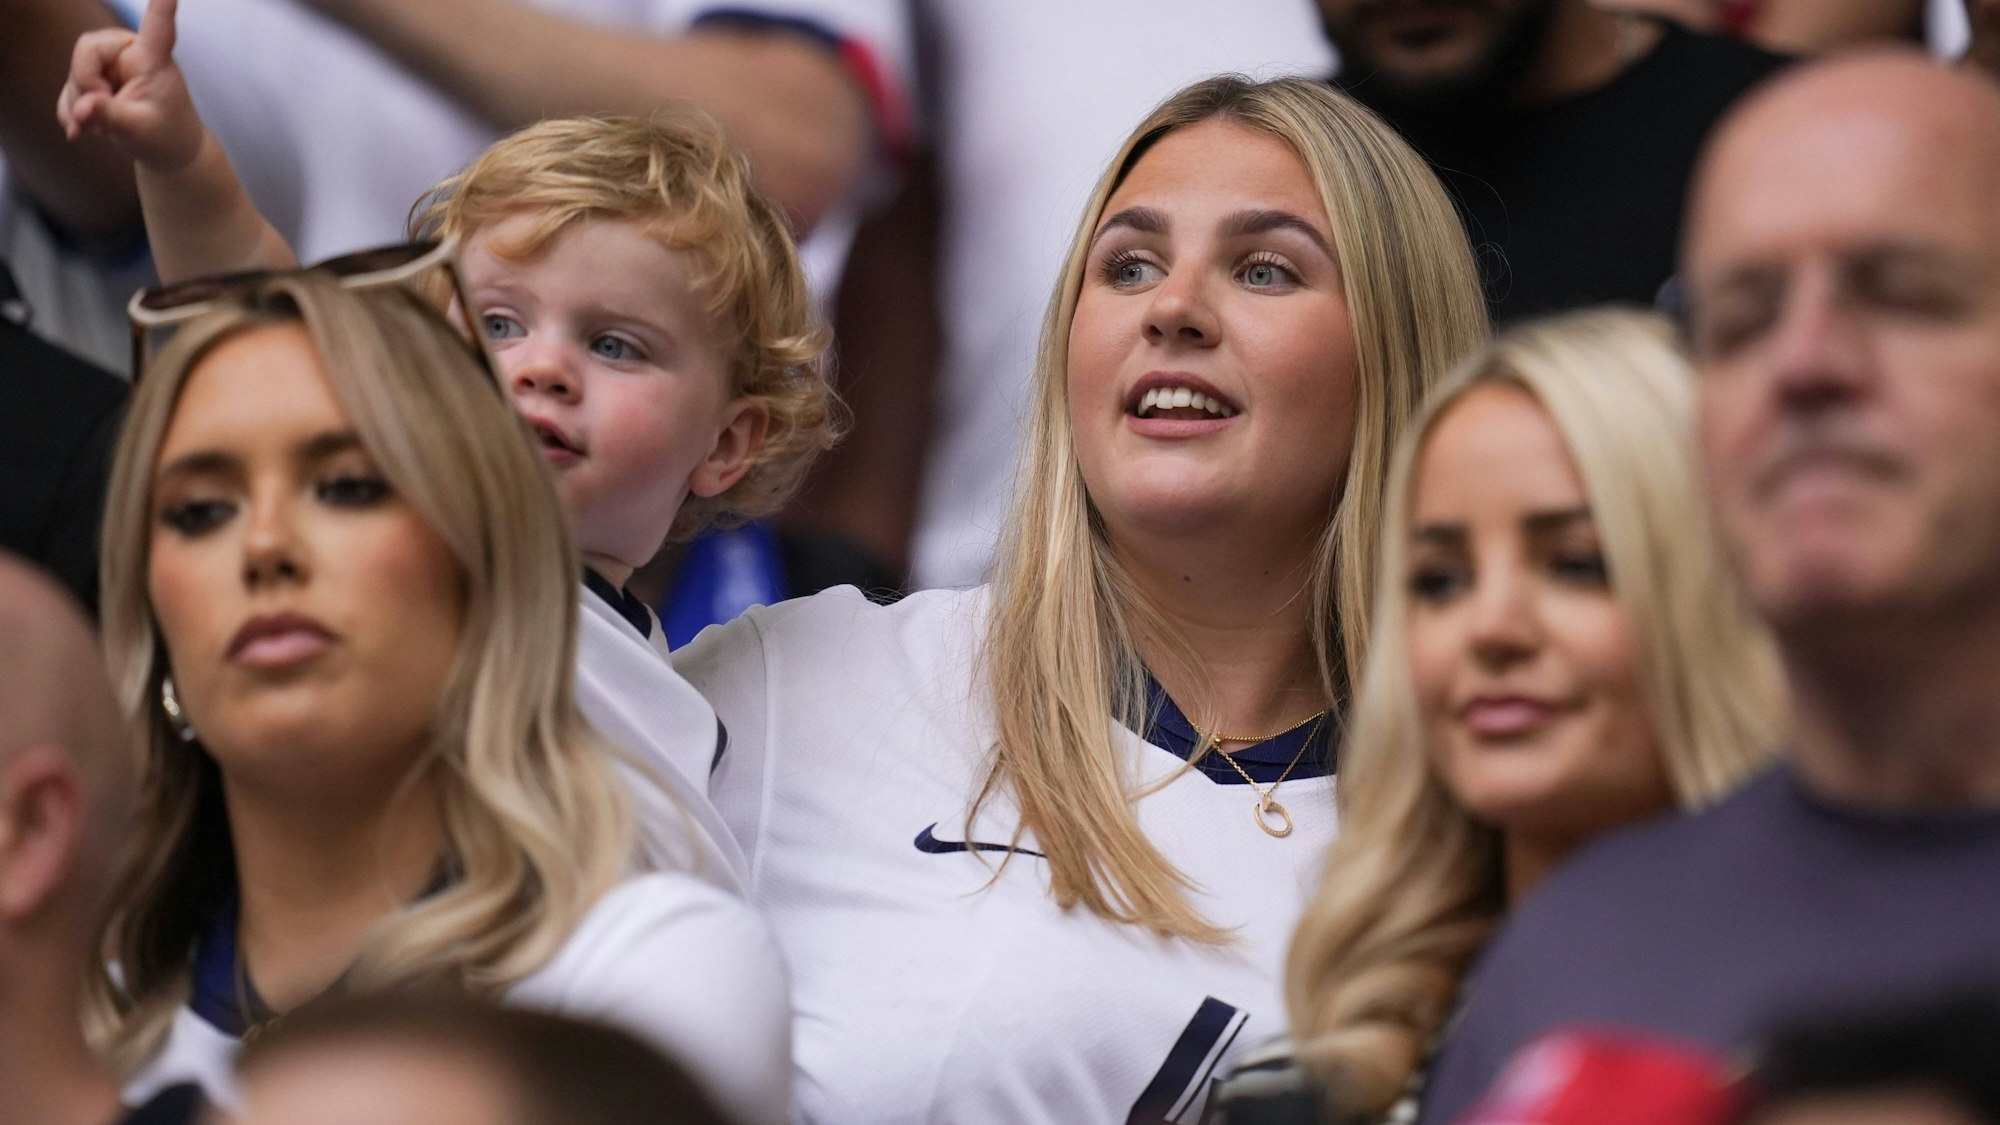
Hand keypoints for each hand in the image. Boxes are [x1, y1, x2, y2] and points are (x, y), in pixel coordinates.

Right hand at [56, 0, 204, 171]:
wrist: (164, 151)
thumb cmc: (165, 135)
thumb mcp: (138, 131)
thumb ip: (109, 116)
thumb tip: (81, 109)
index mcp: (154, 59)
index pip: (157, 26)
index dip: (160, 6)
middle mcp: (130, 51)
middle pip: (86, 49)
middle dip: (86, 87)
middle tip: (104, 117)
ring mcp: (110, 62)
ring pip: (73, 72)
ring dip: (80, 106)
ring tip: (105, 128)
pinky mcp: (95, 76)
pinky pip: (69, 89)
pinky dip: (72, 112)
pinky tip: (85, 128)